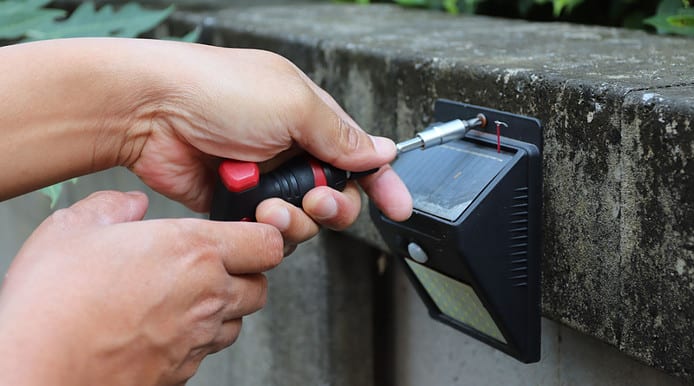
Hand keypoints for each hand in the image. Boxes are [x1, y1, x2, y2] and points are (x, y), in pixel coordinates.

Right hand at [0, 191, 282, 385]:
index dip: (263, 235)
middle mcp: (206, 296)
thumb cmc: (53, 302)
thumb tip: (130, 205)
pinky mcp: (181, 371)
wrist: (36, 369)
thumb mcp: (74, 227)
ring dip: (222, 307)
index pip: (268, 243)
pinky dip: (196, 337)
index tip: (246, 231)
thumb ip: (113, 207)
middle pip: (261, 285)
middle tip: (211, 264)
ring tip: (183, 296)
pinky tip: (162, 326)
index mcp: (193, 251)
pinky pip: (206, 350)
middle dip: (244, 273)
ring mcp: (196, 338)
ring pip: (237, 320)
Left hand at [117, 40, 411, 249]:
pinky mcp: (236, 202)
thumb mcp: (293, 104)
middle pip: (336, 194)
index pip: (359, 154)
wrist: (149, 109)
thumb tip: (381, 151)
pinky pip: (267, 230)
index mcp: (310, 117)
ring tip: (270, 204)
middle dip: (334, 204)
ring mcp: (263, 177)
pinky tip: (251, 210)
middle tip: (317, 198)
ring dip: (296, 217)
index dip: (382, 182)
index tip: (398, 207)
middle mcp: (290, 148)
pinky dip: (265, 226)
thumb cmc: (216, 90)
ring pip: (304, 219)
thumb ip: (341, 136)